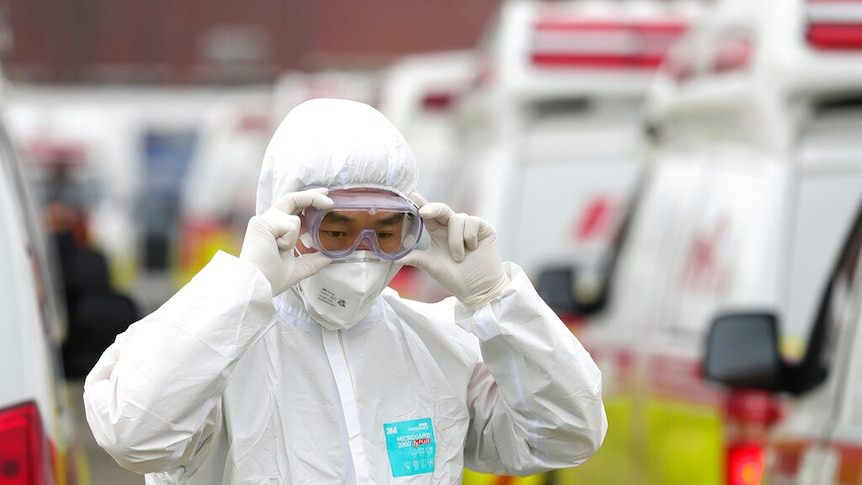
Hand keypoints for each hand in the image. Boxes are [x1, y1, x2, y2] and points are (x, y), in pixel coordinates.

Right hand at [239, 188, 333, 294]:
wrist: (258, 284)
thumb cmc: (271, 278)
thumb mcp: (298, 268)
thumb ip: (313, 260)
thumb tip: (330, 257)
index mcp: (273, 229)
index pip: (292, 208)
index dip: (308, 200)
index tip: (325, 197)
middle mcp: (267, 221)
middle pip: (293, 199)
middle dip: (313, 196)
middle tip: (330, 200)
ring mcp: (264, 220)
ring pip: (295, 219)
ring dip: (293, 239)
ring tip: (279, 251)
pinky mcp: (263, 222)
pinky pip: (290, 225)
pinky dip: (289, 240)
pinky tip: (276, 248)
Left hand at [400, 193, 508, 308]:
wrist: (478, 289)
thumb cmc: (456, 278)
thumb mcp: (432, 267)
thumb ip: (416, 259)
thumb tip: (394, 258)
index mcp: (438, 233)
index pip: (428, 216)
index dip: (421, 205)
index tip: (412, 196)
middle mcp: (452, 227)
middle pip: (441, 209)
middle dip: (432, 208)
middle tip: (424, 212)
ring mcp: (468, 227)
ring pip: (457, 219)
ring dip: (455, 240)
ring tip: (459, 257)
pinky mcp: (483, 228)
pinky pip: (472, 222)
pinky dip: (469, 236)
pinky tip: (472, 248)